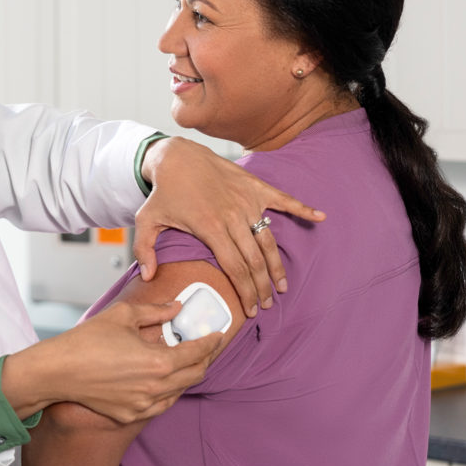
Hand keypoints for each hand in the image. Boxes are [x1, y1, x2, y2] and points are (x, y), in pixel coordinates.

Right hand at [3, 298, 220, 423]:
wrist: (58, 371)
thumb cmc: (86, 341)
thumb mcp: (123, 316)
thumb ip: (155, 311)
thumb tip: (175, 307)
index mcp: (159, 362)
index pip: (198, 352)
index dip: (212, 342)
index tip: (218, 334)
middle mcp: (156, 387)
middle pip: (195, 375)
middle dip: (205, 359)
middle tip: (207, 347)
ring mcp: (144, 405)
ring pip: (180, 392)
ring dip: (188, 376)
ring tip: (187, 362)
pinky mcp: (130, 415)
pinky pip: (161, 405)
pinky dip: (169, 391)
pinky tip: (165, 380)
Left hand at [137, 136, 325, 316]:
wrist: (176, 156)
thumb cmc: (162, 191)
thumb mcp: (146, 220)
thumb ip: (145, 249)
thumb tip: (149, 276)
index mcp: (210, 228)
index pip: (235, 268)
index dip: (245, 292)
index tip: (251, 309)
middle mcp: (233, 216)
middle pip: (254, 260)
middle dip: (262, 287)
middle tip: (267, 304)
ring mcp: (246, 200)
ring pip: (268, 240)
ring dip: (277, 265)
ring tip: (282, 285)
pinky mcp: (254, 186)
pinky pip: (283, 199)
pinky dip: (302, 208)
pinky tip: (320, 217)